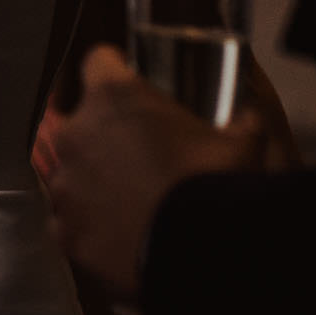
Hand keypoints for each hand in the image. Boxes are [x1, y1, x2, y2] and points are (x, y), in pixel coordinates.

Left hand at [40, 46, 263, 301]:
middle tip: (139, 154)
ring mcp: (66, 184)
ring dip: (93, 179)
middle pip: (82, 120)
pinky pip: (69, 221)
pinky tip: (116, 233)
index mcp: (114, 96)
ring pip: (72, 172)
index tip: (130, 86)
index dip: (116, 71)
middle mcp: (77, 132)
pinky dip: (88, 225)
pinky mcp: (66, 230)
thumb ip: (238, 119)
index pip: (99, 61)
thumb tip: (250, 118)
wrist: (199, 253)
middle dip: (105, 133)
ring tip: (129, 199)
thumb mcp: (241, 141)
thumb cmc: (215, 186)